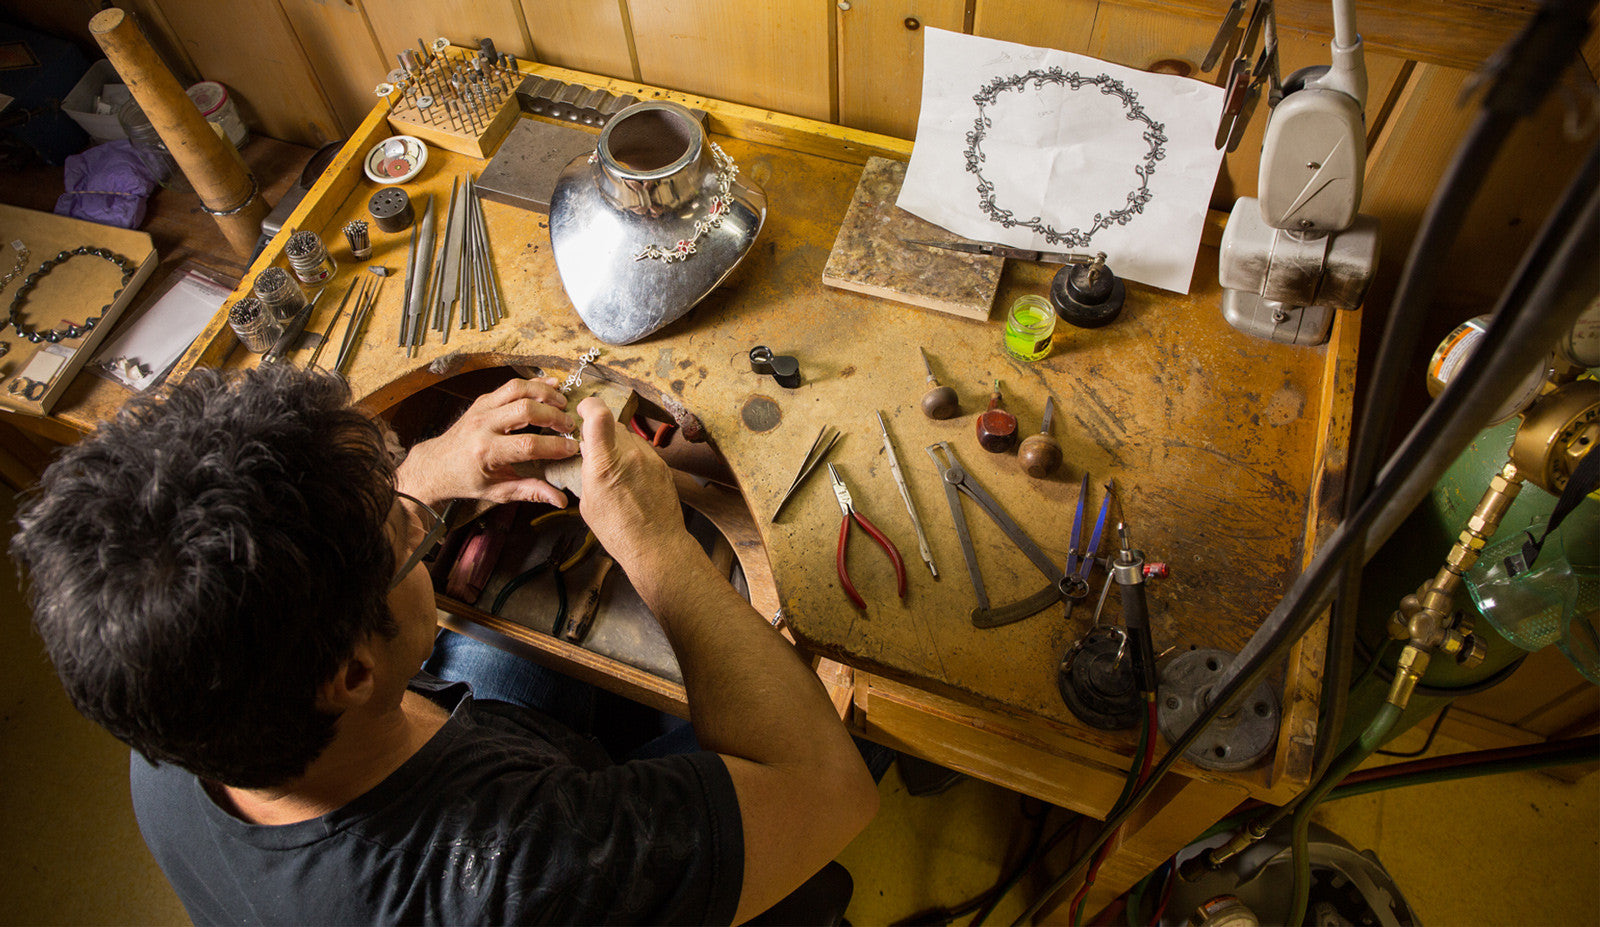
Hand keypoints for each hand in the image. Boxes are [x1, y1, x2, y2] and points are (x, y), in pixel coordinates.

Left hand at [397, 377, 577, 507]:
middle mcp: (482, 426)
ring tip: (562, 402)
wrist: (437, 465)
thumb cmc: (467, 480)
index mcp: (486, 452)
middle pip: (526, 410)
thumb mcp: (498, 491)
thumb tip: (559, 499)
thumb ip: (531, 491)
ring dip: (544, 393)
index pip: (528, 445)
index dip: (554, 447)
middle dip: (553, 416)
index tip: (571, 449)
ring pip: (517, 389)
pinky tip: (550, 387)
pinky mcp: (482, 400)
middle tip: (569, 425)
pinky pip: (509, 386)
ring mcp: (481, 409)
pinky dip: (532, 384)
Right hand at [576, 395, 693, 571]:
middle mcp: (629, 455)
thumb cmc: (618, 531)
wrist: (656, 545)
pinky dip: (634, 458)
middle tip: (596, 450)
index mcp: (604, 463)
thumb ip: (588, 471)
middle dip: (601, 433)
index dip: (589, 406)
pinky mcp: (662, 466)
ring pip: (629, 437)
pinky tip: (632, 479)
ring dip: (619, 446)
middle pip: (613, 425)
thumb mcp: (588, 502)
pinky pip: (644, 451)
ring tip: (616, 471)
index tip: (584, 410)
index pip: (598, 415)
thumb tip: (588, 454)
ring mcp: (649, 459)